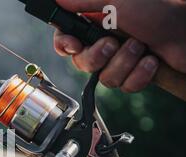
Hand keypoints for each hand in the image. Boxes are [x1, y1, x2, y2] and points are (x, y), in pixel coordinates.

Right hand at [54, 0, 185, 92]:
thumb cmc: (160, 8)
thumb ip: (83, 1)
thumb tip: (58, 1)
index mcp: (97, 21)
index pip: (67, 37)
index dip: (65, 45)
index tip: (73, 45)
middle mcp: (106, 39)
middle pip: (82, 62)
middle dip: (98, 57)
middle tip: (113, 44)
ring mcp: (121, 58)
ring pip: (104, 77)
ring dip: (124, 64)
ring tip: (142, 47)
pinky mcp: (135, 73)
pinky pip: (124, 86)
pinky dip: (139, 76)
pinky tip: (151, 61)